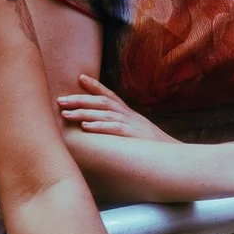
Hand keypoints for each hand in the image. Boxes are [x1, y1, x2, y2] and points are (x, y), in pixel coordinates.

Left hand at [57, 74, 175, 143]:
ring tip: (66, 113)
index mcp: (128, 113)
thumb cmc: (150, 147)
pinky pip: (114, 128)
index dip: (95, 85)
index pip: (110, 95)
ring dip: (83, 112)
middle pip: (101, 102)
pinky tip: (85, 126)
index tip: (79, 78)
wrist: (173, 156)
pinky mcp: (133, 136)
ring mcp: (131, 124)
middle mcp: (128, 115)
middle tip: (60, 100)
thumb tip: (103, 125)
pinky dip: (99, 126)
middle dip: (79, 100)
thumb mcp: (136, 131)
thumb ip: (121, 126)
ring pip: (104, 113)